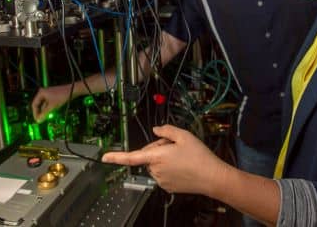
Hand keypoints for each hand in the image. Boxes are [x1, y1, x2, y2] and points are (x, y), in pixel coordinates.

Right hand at [31, 85, 70, 122]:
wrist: (72, 90)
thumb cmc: (62, 97)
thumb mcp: (52, 106)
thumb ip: (44, 114)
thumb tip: (38, 121)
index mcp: (41, 93)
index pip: (34, 104)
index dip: (35, 113)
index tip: (37, 120)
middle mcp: (43, 93)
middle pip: (38, 105)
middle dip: (40, 112)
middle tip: (41, 120)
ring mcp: (48, 94)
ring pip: (44, 105)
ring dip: (44, 111)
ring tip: (46, 117)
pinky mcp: (53, 96)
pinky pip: (48, 103)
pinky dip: (48, 108)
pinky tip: (51, 113)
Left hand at [102, 125, 228, 195]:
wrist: (212, 177)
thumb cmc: (199, 157)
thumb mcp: (184, 135)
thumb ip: (166, 130)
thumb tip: (156, 130)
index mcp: (157, 157)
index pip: (131, 157)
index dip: (116, 157)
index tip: (105, 158)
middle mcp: (156, 170)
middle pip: (149, 155)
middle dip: (158, 148)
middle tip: (175, 146)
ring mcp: (161, 180)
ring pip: (156, 165)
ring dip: (164, 159)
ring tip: (181, 156)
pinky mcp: (167, 187)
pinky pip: (163, 174)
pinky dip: (169, 168)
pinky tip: (182, 166)